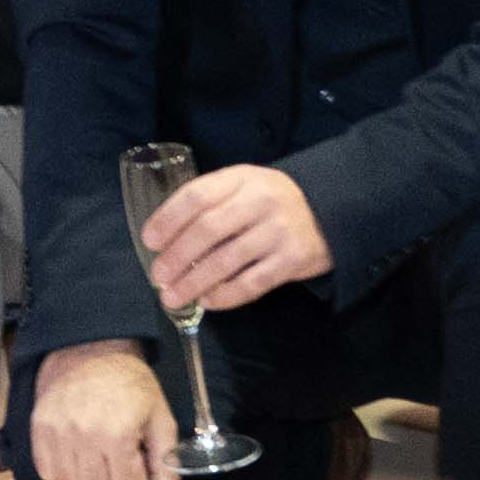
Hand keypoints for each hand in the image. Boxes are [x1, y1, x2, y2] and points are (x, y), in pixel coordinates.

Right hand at [30, 338, 181, 479]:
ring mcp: (57, 434)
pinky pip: (46, 473)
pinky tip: (74, 450)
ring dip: (85, 479)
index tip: (135, 455)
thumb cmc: (133, 385)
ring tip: (94, 454)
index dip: (137, 478)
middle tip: (115, 457)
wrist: (92, 347)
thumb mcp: (161, 421)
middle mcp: (83, 438)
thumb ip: (166, 470)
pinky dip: (61, 469)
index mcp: (118, 436)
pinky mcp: (38, 429)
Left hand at [139, 161, 328, 318]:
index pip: (197, 195)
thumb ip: (210, 201)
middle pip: (208, 230)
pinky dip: (225, 296)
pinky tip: (207, 301)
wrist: (329, 213)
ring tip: (173, 296)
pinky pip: (252, 283)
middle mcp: (260, 202)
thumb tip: (164, 237)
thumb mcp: (243, 186)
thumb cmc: (270, 201)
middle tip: (158, 275)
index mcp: (241, 178)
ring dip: (194, 282)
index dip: (168, 219)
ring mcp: (278, 232)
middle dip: (177, 256)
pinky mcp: (292, 261)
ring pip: (227, 261)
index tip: (150, 240)